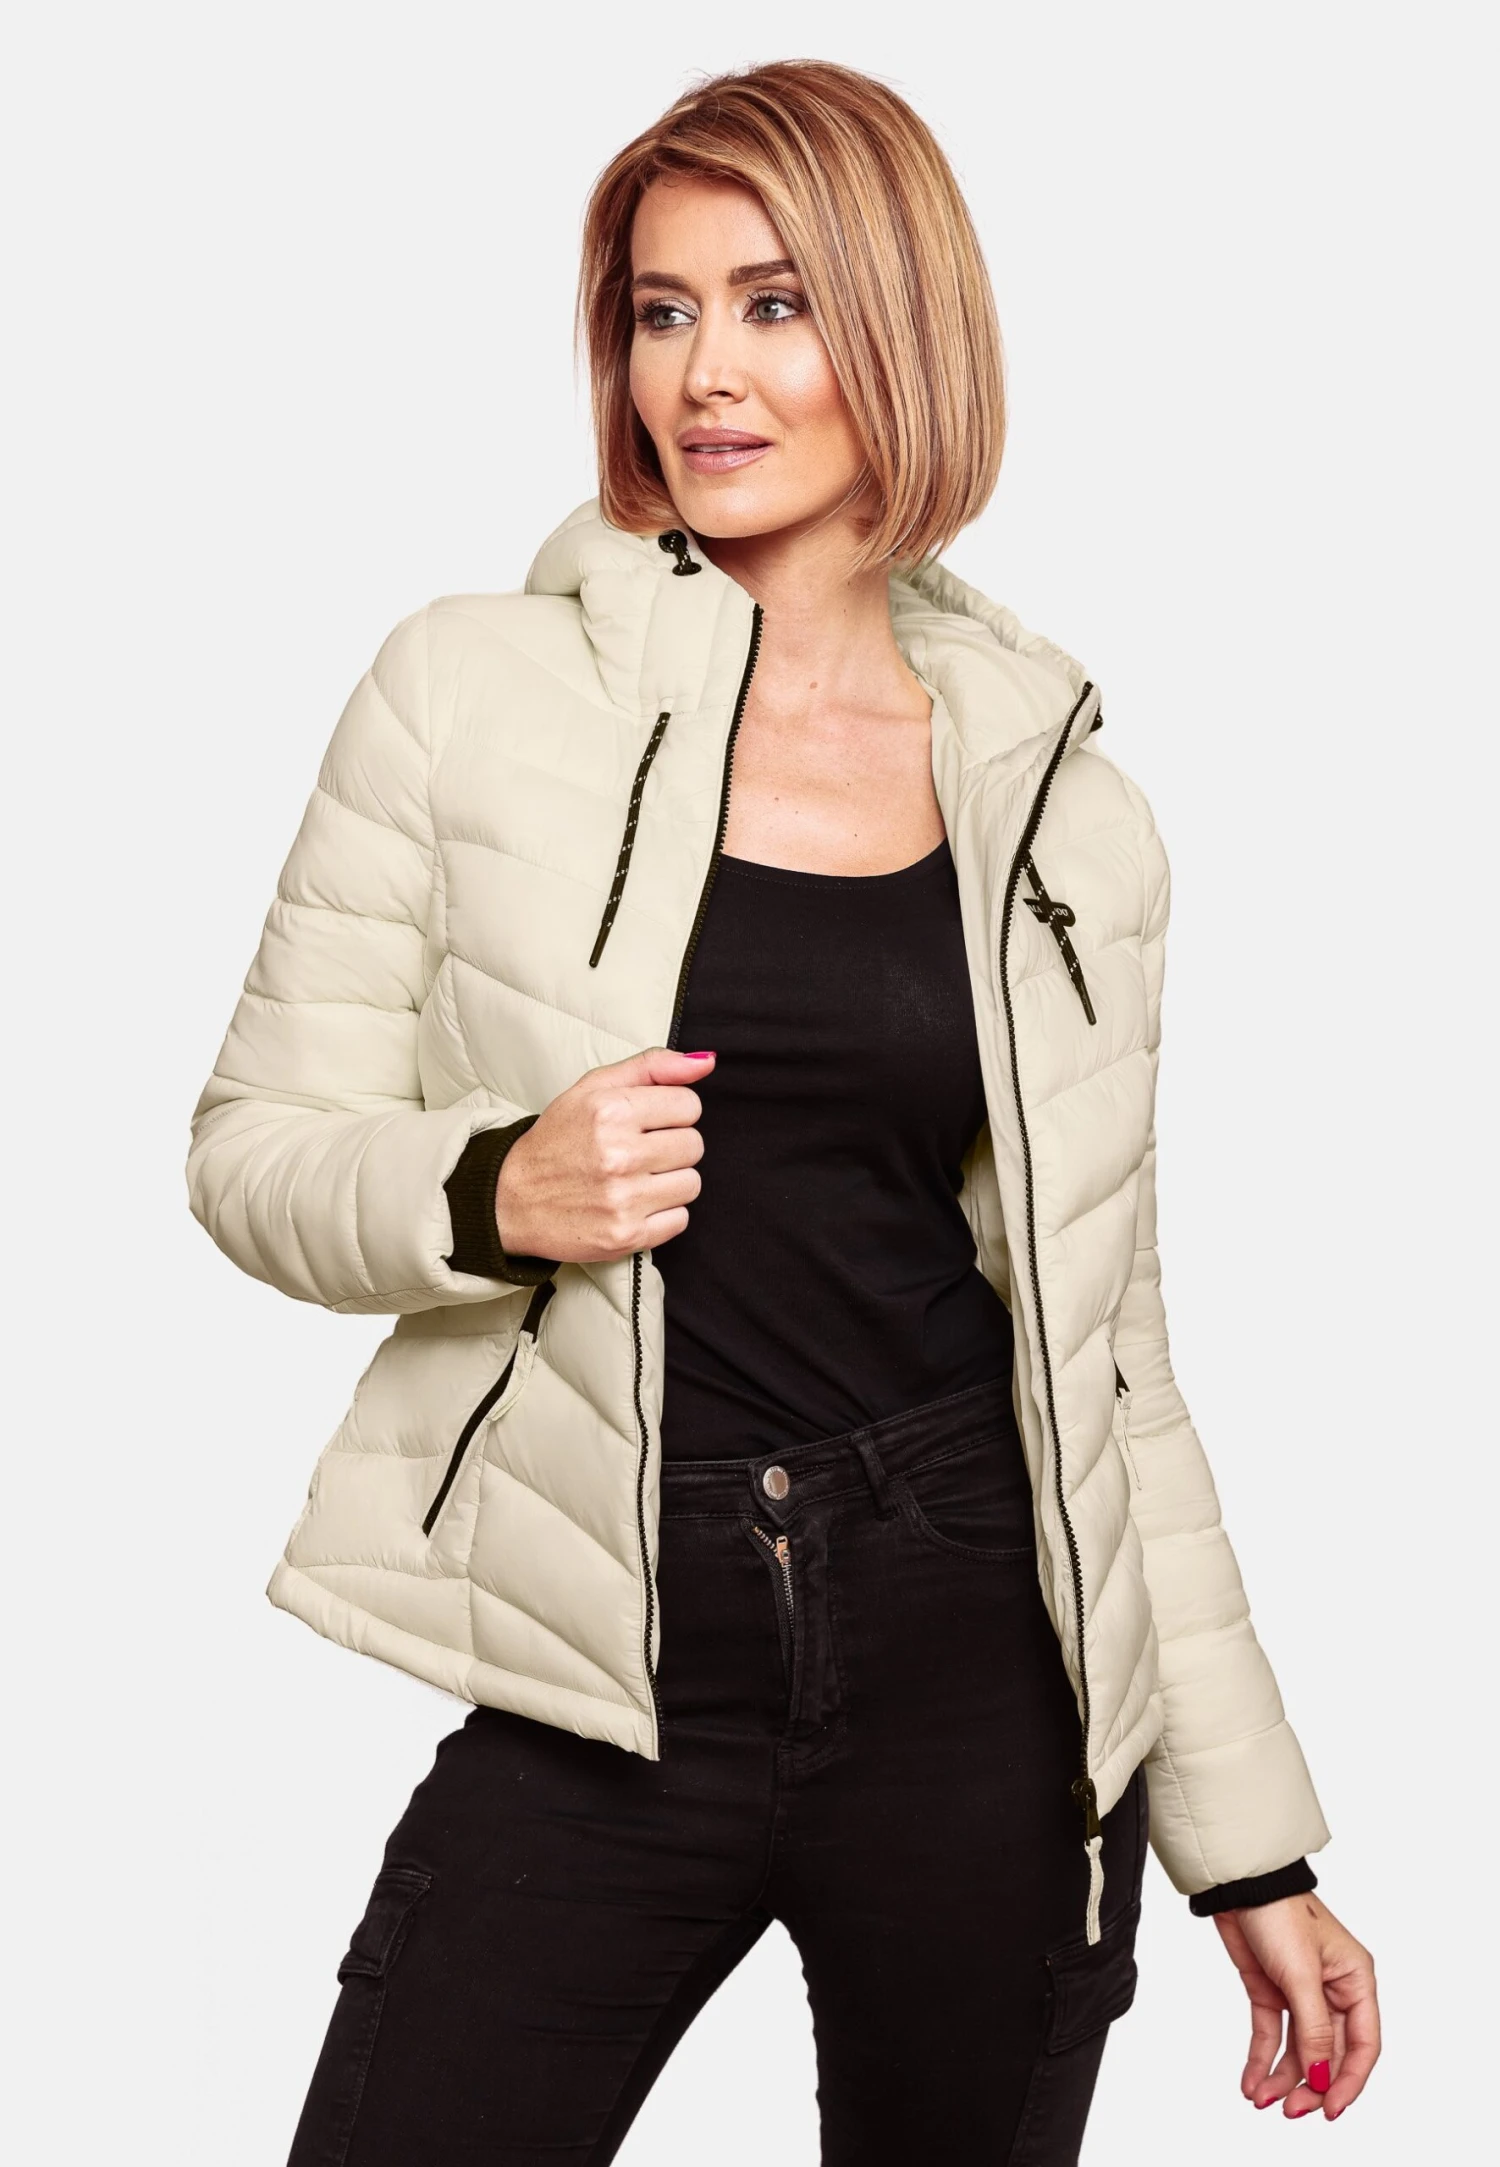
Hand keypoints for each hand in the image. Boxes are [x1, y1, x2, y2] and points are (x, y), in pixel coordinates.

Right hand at [495, 1047, 715, 1262]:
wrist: (510, 1200)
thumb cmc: (556, 1141)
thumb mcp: (592, 1089)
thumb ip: (651, 1067)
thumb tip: (706, 1061)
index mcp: (611, 1111)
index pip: (689, 1105)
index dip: (671, 1112)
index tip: (648, 1123)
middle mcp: (618, 1155)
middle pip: (694, 1145)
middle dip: (671, 1146)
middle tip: (638, 1152)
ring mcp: (623, 1199)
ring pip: (692, 1183)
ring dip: (670, 1181)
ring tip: (636, 1179)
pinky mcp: (627, 1236)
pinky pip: (680, 1220)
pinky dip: (663, 1214)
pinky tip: (634, 1204)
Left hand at [1213, 1891, 1379, 2119]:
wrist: (1237, 1884)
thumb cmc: (1280, 1912)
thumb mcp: (1301, 1974)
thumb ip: (1314, 2030)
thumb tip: (1322, 2077)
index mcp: (1356, 1981)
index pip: (1363, 2045)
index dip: (1349, 2082)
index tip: (1330, 2110)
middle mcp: (1332, 1991)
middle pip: (1330, 2054)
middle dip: (1311, 2086)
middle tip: (1291, 2111)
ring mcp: (1300, 1994)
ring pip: (1299, 2051)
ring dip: (1283, 2078)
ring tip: (1262, 2099)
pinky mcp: (1270, 1992)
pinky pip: (1271, 2035)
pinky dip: (1261, 2060)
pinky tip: (1251, 2082)